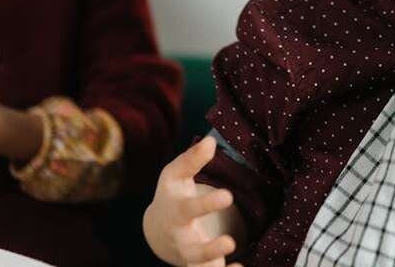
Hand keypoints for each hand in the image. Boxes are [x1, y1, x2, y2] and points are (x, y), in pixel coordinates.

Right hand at [143, 137, 242, 266]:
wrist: (160, 228)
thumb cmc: (173, 194)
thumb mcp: (176, 175)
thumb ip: (192, 159)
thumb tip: (210, 141)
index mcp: (176, 213)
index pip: (189, 209)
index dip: (206, 205)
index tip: (228, 196)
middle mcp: (182, 239)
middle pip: (193, 250)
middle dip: (209, 249)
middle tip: (230, 242)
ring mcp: (192, 256)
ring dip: (215, 264)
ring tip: (235, 254)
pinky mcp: (203, 265)